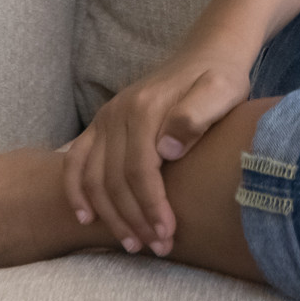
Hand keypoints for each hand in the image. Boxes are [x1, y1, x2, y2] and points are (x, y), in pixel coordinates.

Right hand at [61, 45, 253, 256]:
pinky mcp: (101, 124)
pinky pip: (75, 162)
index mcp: (145, 108)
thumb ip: (197, 116)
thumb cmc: (221, 77)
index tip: (167, 234)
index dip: (151, 207)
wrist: (208, 52)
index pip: (141, 171)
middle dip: (134, 219)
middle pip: (115, 180)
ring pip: (93, 178)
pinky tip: (86, 218)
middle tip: (157, 247)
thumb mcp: (224, 91)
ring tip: (132, 243)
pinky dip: (75, 191)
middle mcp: (117, 114)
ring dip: (109, 216)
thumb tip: (166, 150)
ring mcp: (105, 119)